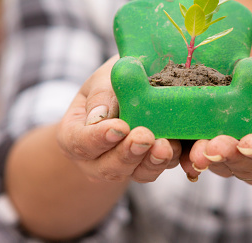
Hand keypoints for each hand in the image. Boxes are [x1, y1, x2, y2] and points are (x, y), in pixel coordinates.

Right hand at [56, 55, 181, 182]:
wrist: (132, 88)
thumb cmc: (111, 82)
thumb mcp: (102, 79)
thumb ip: (101, 95)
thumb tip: (99, 116)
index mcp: (74, 135)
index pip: (80, 143)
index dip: (99, 138)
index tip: (119, 127)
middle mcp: (94, 159)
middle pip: (107, 166)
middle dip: (128, 153)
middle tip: (145, 136)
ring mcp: (121, 166)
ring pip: (135, 173)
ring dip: (151, 161)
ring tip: (165, 145)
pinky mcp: (146, 166)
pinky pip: (157, 170)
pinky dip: (168, 160)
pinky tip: (177, 146)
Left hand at [184, 55, 251, 184]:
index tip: (247, 143)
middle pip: (250, 166)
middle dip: (230, 156)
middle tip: (214, 147)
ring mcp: (242, 166)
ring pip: (226, 168)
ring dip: (209, 160)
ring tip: (196, 151)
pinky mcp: (218, 162)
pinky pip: (206, 164)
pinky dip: (193, 159)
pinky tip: (182, 155)